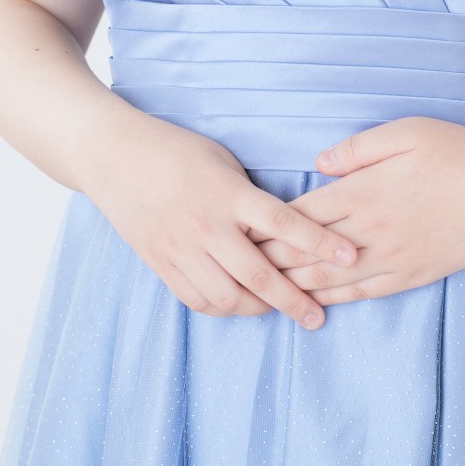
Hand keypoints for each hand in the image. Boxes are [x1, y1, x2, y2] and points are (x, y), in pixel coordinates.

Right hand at [81, 107, 358, 329]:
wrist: (115, 156)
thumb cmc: (175, 149)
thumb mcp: (222, 159)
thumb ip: (249, 195)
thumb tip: (282, 225)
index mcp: (228, 193)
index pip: (284, 223)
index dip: (320, 243)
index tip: (349, 257)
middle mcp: (207, 225)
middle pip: (260, 273)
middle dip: (295, 300)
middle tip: (318, 316)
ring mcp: (181, 249)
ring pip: (228, 297)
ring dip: (259, 309)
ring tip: (280, 309)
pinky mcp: (161, 263)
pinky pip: (197, 300)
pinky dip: (223, 308)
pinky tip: (239, 305)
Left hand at [247, 117, 464, 305]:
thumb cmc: (457, 153)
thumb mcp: (406, 132)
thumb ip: (358, 149)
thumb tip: (319, 164)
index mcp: (365, 192)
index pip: (304, 214)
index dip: (270, 225)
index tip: (242, 231)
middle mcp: (371, 231)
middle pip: (309, 252)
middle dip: (272, 261)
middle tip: (239, 268)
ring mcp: (391, 258)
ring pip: (332, 280)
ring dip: (296, 287)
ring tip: (265, 293)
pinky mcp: (411, 275)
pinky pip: (364, 293)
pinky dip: (336, 300)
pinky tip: (317, 304)